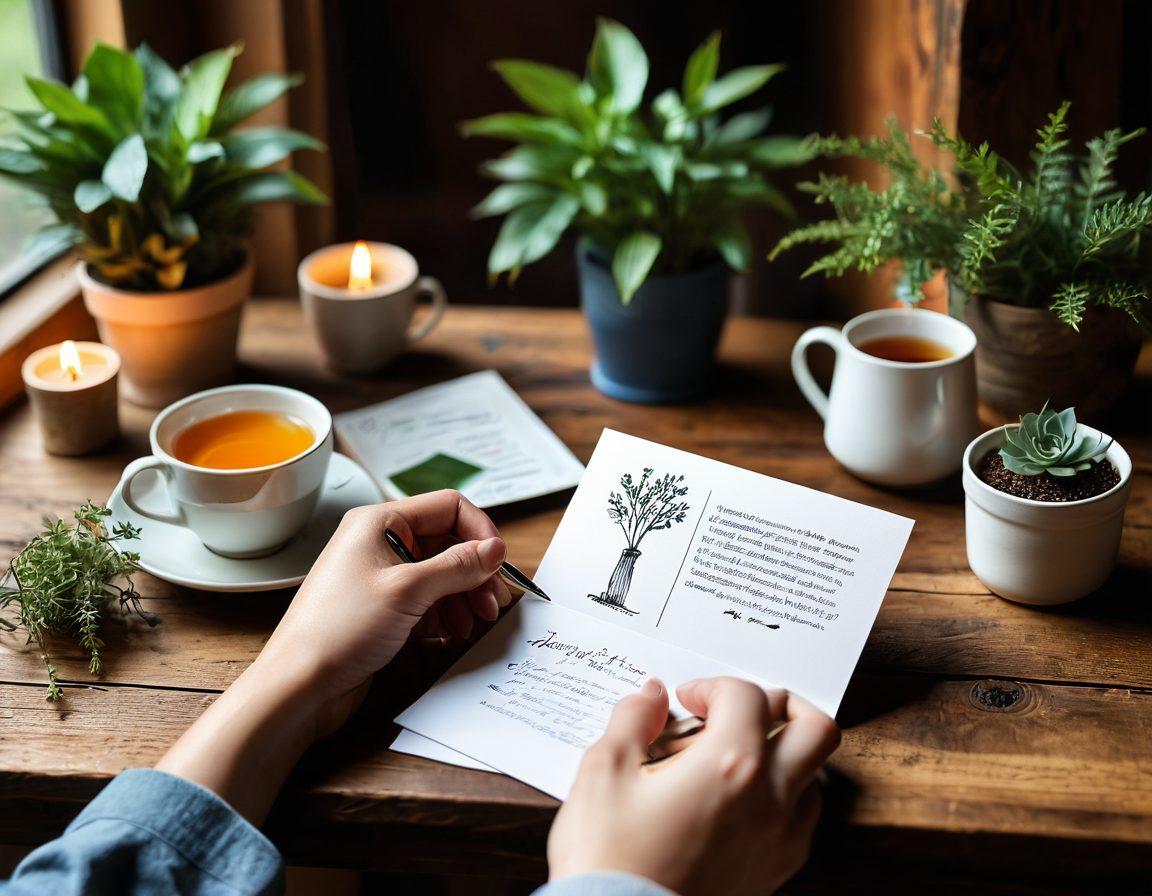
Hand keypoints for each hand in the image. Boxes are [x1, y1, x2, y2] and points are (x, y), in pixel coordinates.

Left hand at [260, 490, 512, 734]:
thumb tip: (495, 548)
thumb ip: (457, 566)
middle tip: (493, 602)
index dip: (480, 531)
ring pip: (442, 575)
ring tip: (475, 623)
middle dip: (475, 572)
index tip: (498, 563)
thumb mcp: (407, 591)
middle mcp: (381, 543)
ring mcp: (382, 577)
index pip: (447, 508)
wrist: (299, 685)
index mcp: (380, 523)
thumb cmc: (338, 630)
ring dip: (465, 597)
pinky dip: (446, 615)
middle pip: (448, 543)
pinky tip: (453, 634)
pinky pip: (428, 601)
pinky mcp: (384, 608)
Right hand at [547, 676, 839, 895]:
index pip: (747, 695)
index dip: (711, 686)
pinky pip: (803, 816)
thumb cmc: (609, 857)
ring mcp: (780, 837)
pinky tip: (739, 799)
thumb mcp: (604, 771)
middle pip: (815, 727)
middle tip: (738, 710)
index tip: (684, 700)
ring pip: (816, 774)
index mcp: (728, 764)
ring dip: (784, 752)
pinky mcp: (777, 868)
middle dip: (780, 704)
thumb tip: (652, 696)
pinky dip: (783, 794)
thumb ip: (633, 719)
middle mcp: (769, 798)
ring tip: (734, 756)